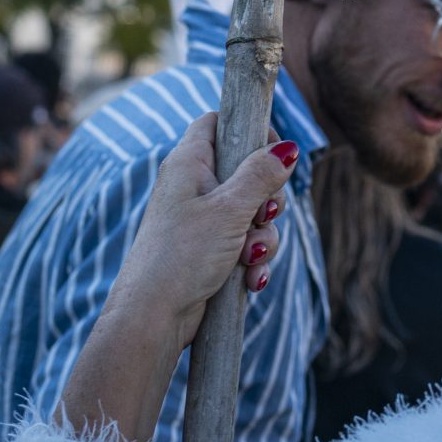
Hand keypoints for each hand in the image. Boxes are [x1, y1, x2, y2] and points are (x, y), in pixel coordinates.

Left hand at [58, 116, 295, 441]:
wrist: (153, 319)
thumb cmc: (183, 256)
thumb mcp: (230, 209)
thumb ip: (262, 174)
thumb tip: (287, 148)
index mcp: (189, 164)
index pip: (218, 122)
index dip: (249, 130)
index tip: (273, 151)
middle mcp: (193, 187)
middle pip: (246, 171)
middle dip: (266, 198)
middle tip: (265, 212)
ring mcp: (200, 221)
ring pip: (251, 212)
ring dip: (263, 236)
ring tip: (251, 256)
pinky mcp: (207, 251)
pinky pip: (243, 243)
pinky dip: (252, 258)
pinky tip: (250, 279)